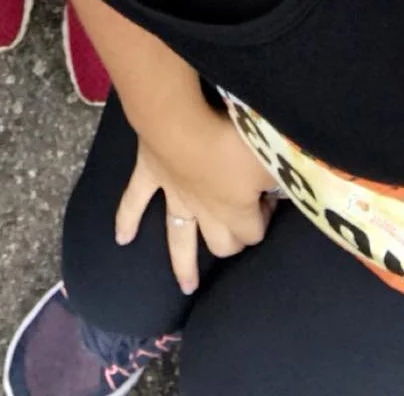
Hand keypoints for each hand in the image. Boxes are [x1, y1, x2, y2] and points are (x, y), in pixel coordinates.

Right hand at [116, 127, 276, 290]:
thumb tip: (282, 185)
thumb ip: (278, 176)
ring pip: (179, 237)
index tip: (269, 201)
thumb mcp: (268, 157)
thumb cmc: (230, 138)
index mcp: (235, 211)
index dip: (263, 221)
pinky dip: (126, 220)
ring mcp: (174, 195)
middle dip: (232, 243)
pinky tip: (122, 238)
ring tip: (187, 285)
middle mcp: (205, 211)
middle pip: (221, 243)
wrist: (180, 119)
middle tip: (239, 232)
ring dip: (183, 263)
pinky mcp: (150, 174)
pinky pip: (134, 201)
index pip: (253, 233)